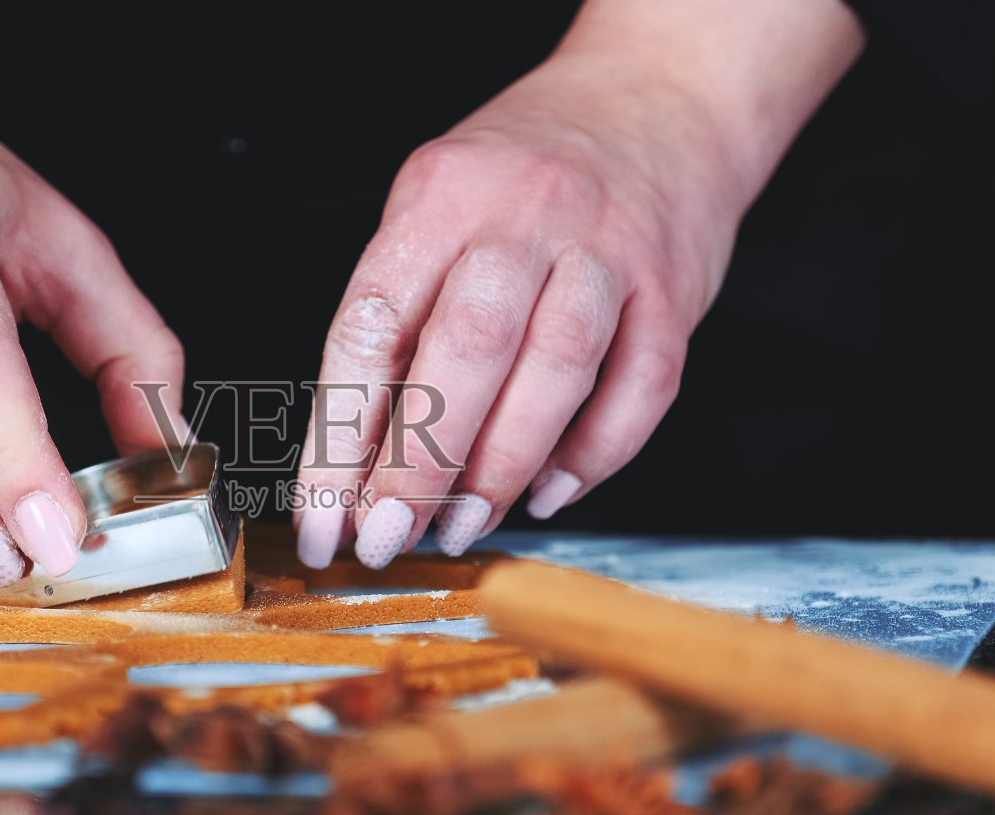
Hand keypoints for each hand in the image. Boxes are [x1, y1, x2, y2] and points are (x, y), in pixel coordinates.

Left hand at [294, 0, 862, 567]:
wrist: (657, 97)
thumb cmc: (526, 170)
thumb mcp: (436, 206)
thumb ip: (400, 313)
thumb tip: (359, 456)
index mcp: (440, 196)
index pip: (369, 329)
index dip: (338, 440)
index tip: (321, 520)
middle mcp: (523, 215)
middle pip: (465, 351)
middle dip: (419, 466)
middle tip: (389, 537)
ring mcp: (605, 250)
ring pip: (555, 372)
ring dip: (502, 468)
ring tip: (464, 524)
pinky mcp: (672, 288)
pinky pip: (641, 388)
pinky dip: (594, 455)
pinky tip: (551, 490)